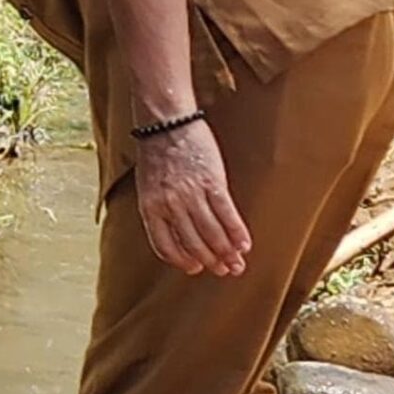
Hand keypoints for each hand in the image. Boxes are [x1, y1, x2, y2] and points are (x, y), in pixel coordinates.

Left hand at [135, 118, 250, 277]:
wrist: (166, 123)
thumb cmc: (156, 153)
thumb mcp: (148, 186)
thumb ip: (162, 210)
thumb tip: (182, 234)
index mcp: (150, 208)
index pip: (165, 246)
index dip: (182, 261)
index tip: (195, 268)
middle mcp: (170, 205)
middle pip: (193, 243)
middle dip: (211, 261)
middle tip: (224, 271)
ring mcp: (191, 195)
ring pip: (212, 233)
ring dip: (227, 253)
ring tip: (236, 264)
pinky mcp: (211, 182)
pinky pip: (226, 214)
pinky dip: (237, 232)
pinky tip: (244, 244)